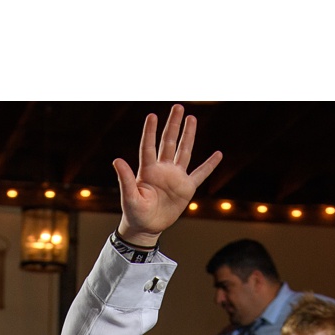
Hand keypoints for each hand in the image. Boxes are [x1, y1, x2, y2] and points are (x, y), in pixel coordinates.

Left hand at [113, 105, 221, 246]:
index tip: (152, 116)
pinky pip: (200, 174)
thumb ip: (125, 179)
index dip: (150, 132)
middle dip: (173, 125)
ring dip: (188, 135)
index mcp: (148, 170)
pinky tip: (218, 154)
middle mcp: (162, 169)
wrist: (147, 227)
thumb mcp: (129, 197)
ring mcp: (176, 177)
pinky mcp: (186, 188)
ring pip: (184, 152)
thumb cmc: (135, 212)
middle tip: (178, 107)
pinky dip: (209, 165)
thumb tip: (116, 160)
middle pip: (169, 142)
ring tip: (192, 118)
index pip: (149, 147)